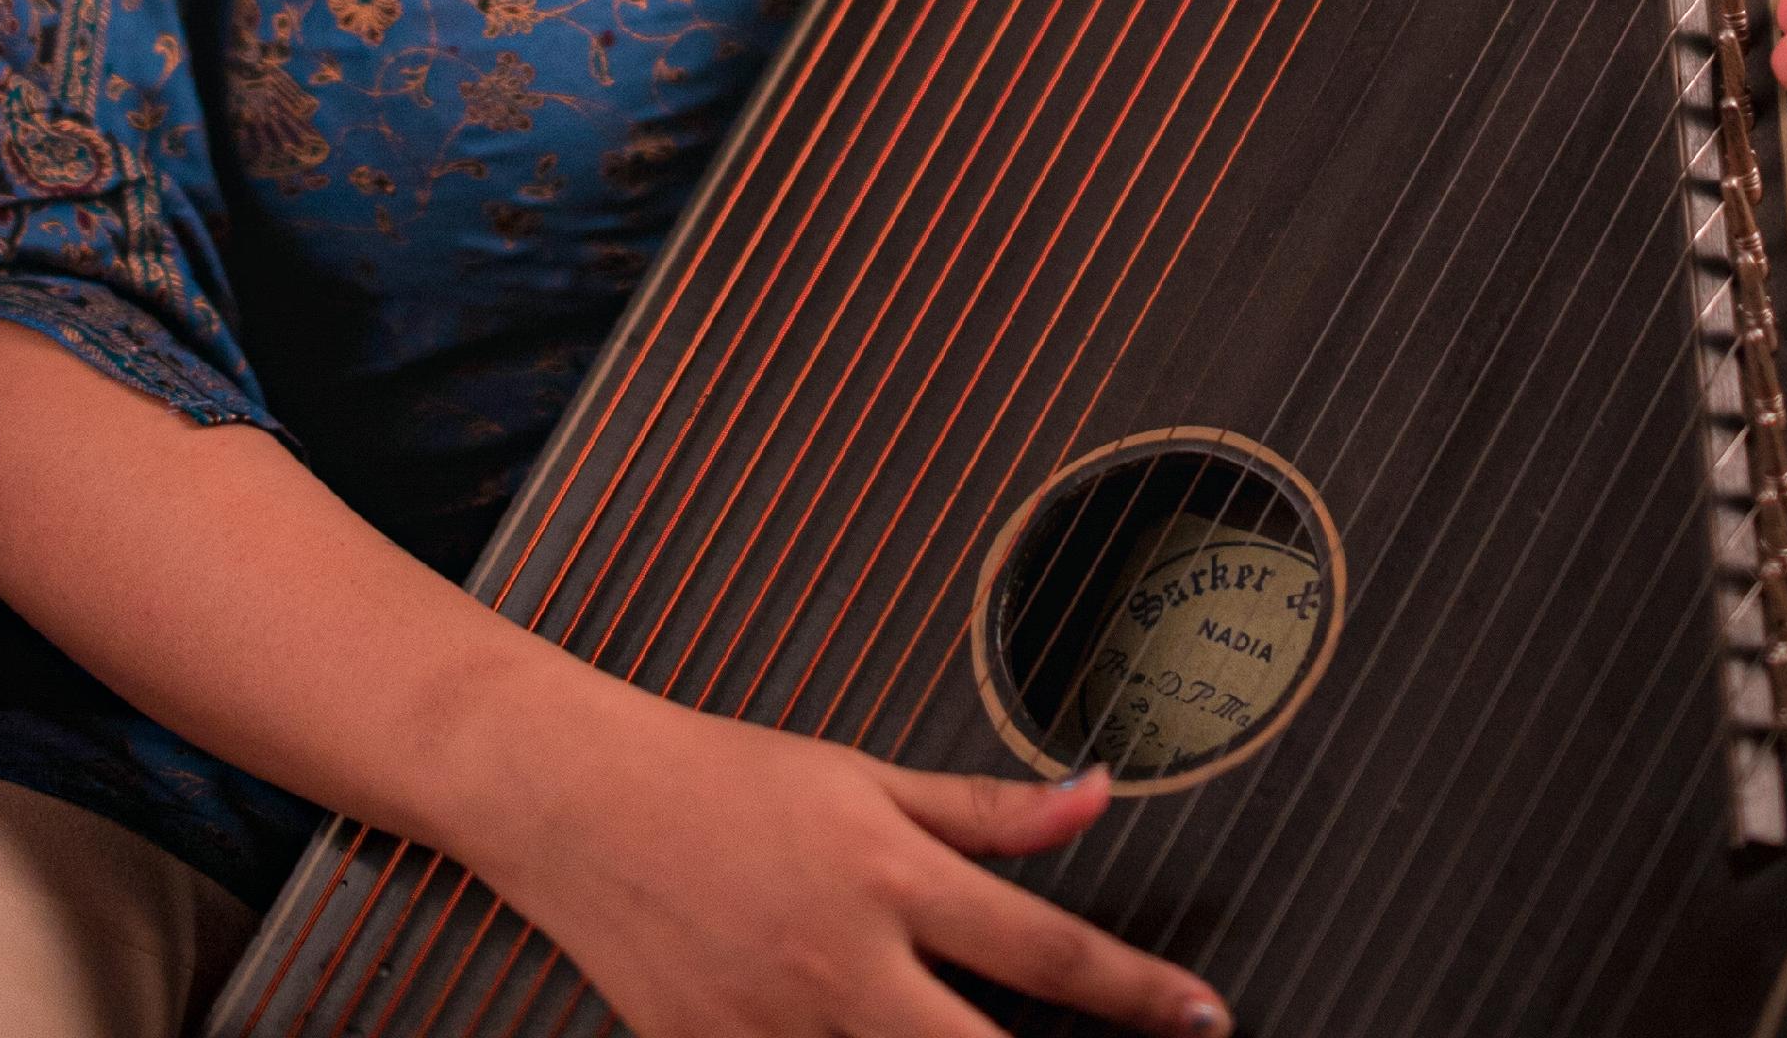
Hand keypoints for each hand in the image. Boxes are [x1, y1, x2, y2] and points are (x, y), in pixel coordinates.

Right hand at [485, 684, 1227, 1037]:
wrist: (579, 800)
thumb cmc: (725, 775)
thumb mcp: (864, 775)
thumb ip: (986, 808)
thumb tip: (1097, 797)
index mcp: (889, 876)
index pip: (1043, 950)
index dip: (1138, 993)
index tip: (1206, 1019)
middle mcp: (845, 968)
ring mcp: (780, 1034)